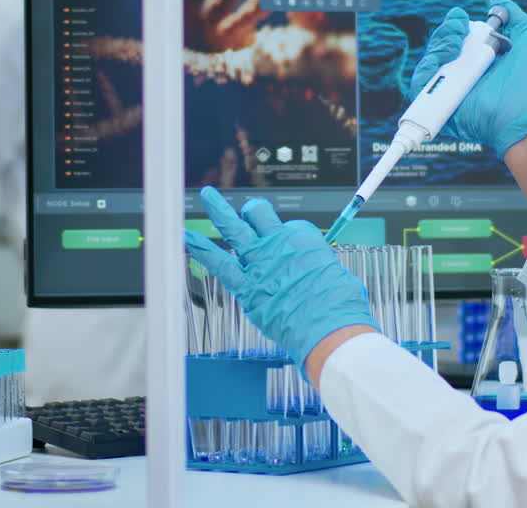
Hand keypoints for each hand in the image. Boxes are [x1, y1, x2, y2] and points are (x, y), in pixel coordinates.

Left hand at [183, 187, 377, 368]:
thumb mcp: (336, 274)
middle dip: (253, 211)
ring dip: (219, 210)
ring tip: (208, 196)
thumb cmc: (339, 305)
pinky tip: (187, 237)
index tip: (291, 253)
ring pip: (235, 227)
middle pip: (259, 213)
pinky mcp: (247, 286)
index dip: (289, 239)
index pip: (290, 227)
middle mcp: (279, 243)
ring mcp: (259, 262)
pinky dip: (201, 250)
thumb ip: (317, 266)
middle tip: (248, 212)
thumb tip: (313, 270)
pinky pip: (219, 263)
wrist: (330, 329)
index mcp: (304, 237)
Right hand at [410, 0, 526, 157]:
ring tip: (455, 44)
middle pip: (440, 48)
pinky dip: (426, 68)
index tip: (462, 18)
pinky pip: (420, 86)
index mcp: (481, 62)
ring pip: (428, 64)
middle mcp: (465, 76)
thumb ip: (514, 17)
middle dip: (446, 32)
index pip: (457, 40)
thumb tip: (498, 1)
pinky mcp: (441, 106)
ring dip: (437, 46)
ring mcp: (452, 91)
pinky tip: (445, 59)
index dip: (454, 26)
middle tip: (460, 29)